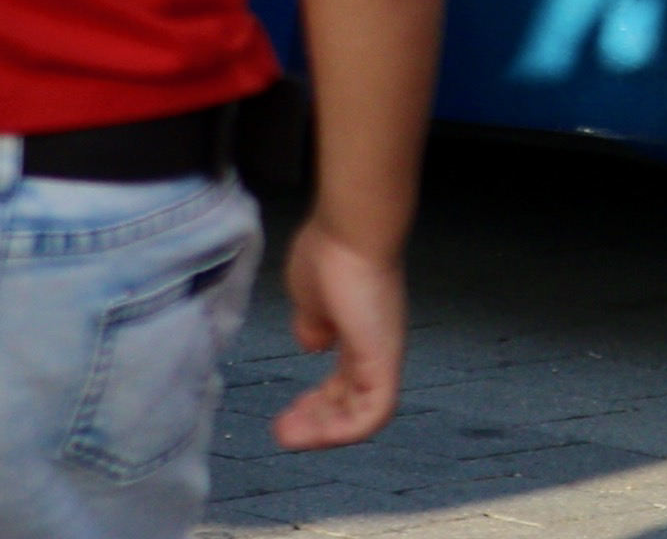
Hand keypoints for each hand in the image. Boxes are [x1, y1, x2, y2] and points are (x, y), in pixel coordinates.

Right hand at [271, 223, 403, 449]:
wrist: (352, 229)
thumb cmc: (331, 251)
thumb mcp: (312, 296)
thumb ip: (313, 323)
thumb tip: (313, 343)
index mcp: (360, 330)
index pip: (345, 378)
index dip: (319, 400)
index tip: (288, 412)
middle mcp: (376, 345)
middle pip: (352, 399)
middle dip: (317, 421)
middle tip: (282, 432)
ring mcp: (382, 354)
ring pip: (364, 414)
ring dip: (325, 431)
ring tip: (287, 436)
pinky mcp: (383, 361)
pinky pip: (372, 413)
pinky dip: (342, 430)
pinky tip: (310, 434)